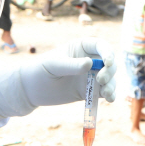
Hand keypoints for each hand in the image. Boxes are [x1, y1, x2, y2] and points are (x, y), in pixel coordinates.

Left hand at [0, 38, 116, 117]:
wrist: (32, 89)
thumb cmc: (41, 70)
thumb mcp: (54, 65)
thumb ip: (71, 65)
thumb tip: (90, 64)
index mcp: (81, 47)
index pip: (100, 46)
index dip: (108, 53)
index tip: (107, 62)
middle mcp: (89, 60)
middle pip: (109, 63)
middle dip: (109, 71)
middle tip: (101, 80)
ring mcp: (90, 76)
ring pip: (109, 78)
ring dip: (112, 85)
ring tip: (105, 93)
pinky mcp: (89, 91)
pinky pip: (104, 92)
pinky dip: (110, 95)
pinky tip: (109, 99)